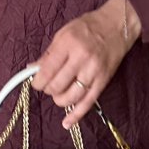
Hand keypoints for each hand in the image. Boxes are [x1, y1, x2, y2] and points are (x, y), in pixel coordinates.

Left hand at [30, 0, 140, 129]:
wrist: (117, 25)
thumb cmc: (88, 27)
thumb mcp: (64, 33)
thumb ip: (48, 53)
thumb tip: (31, 69)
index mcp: (68, 43)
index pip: (47, 70)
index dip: (38, 81)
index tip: (36, 83)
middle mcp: (81, 58)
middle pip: (57, 85)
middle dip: (48, 90)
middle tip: (48, 86)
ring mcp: (93, 71)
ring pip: (71, 96)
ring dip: (59, 100)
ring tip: (58, 95)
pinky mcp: (103, 81)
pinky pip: (88, 102)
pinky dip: (76, 115)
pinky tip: (67, 122)